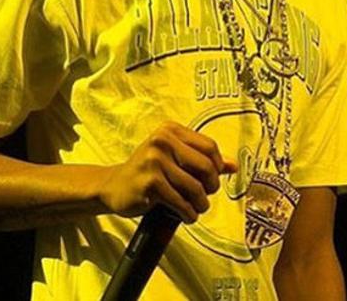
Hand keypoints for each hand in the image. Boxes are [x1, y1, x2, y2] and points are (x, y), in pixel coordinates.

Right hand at [98, 121, 238, 222]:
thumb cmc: (147, 172)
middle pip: (206, 166)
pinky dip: (188, 213)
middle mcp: (163, 141)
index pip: (209, 147)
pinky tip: (186, 215)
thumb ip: (201, 159)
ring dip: (200, 204)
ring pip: (195, 187)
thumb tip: (233, 166)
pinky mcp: (150, 182)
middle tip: (206, 197)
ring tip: (196, 209)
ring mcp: (155, 161)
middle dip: (211, 186)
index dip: (217, 167)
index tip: (213, 180)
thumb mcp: (173, 159)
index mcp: (171, 131)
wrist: (113, 186)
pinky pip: (181, 201)